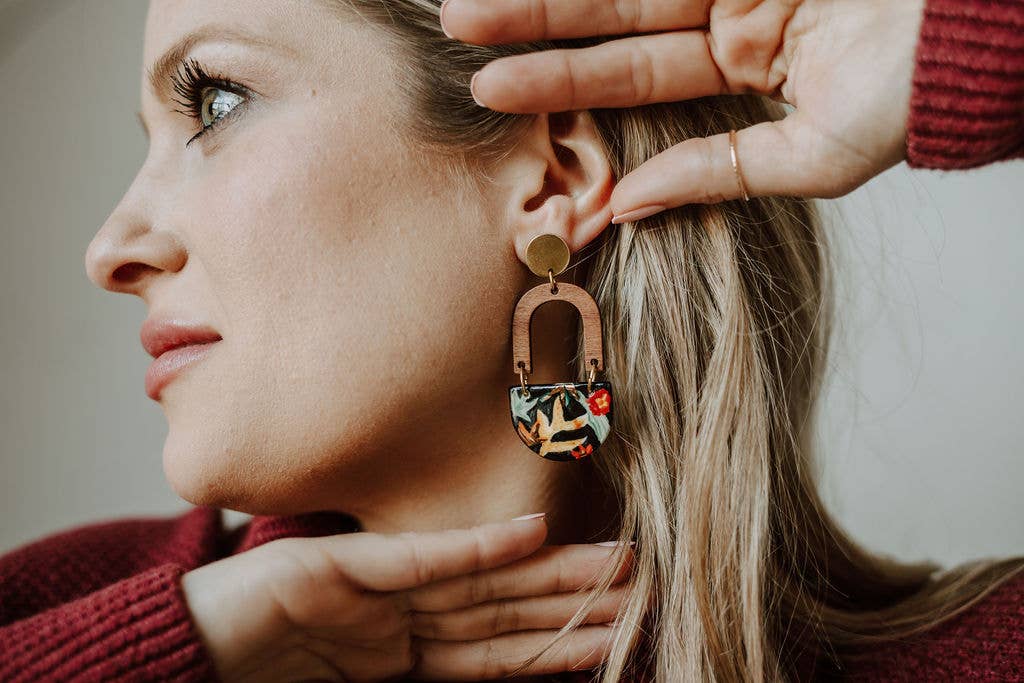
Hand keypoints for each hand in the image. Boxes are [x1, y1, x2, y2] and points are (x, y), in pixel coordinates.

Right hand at [180, 514, 632, 681]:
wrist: (187, 650)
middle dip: (577, 603)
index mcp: (406, 652)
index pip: (501, 648)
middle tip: (645, 582)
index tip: (620, 626)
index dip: (563, 639)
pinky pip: (418, 561)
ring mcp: (374, 590)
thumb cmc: (265, 668)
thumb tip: (491, 677)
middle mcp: (402, 618)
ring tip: (616, 568)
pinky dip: (475, 549)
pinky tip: (528, 533)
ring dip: (551, 578)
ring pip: (481, 585)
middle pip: (505, 611)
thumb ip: (417, 671)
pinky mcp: (337, 563)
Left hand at [439, 0, 926, 213]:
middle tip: (457, 25)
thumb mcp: (814, 157)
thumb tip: (630, 209)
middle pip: (612, 14)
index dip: (559, 82)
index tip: (490, 90)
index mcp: (740, 68)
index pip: (629, 78)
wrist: (989, 26)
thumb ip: (721, 175)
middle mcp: (731, 11)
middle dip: (534, 21)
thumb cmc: (920, 94)